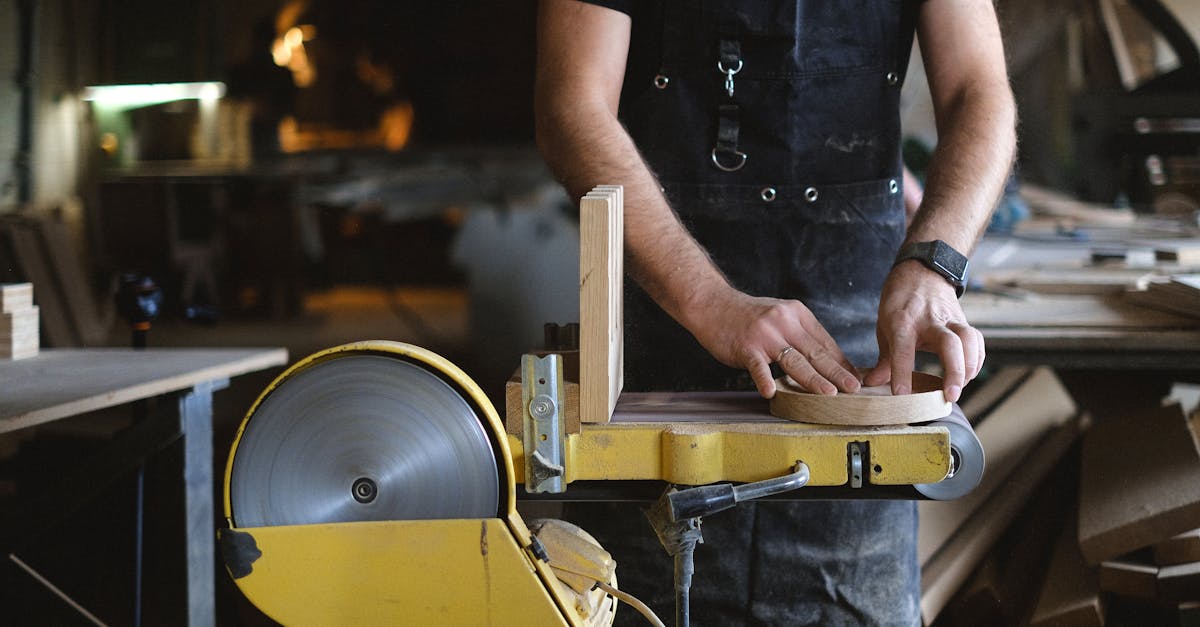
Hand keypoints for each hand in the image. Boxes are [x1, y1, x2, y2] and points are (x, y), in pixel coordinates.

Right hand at [684, 286, 861, 398]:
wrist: (712, 304)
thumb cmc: (747, 315)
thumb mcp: (779, 316)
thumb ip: (799, 335)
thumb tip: (824, 359)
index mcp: (797, 314)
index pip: (825, 342)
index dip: (842, 362)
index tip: (855, 378)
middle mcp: (784, 322)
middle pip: (815, 352)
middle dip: (837, 373)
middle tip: (854, 388)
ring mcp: (765, 335)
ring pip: (795, 361)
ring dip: (814, 379)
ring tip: (829, 394)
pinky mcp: (746, 346)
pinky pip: (758, 366)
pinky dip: (765, 379)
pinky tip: (771, 392)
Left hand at [864, 261, 984, 402]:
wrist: (921, 272)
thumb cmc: (900, 304)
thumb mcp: (884, 327)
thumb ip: (883, 359)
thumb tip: (872, 384)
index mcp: (902, 322)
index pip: (903, 350)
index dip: (902, 373)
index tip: (903, 395)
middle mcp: (929, 320)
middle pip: (948, 344)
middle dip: (953, 372)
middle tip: (950, 396)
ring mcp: (949, 318)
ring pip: (968, 340)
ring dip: (969, 367)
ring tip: (960, 388)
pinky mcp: (963, 320)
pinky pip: (976, 340)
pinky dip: (977, 359)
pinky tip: (969, 374)